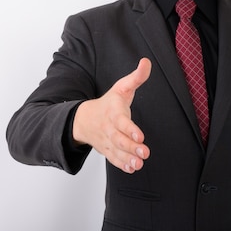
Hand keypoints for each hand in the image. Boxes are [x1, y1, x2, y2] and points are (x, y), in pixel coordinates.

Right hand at [73, 58, 151, 173]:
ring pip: (116, 151)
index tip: (140, 136)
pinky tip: (132, 168)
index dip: (130, 129)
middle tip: (144, 152)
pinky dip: (122, 165)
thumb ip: (136, 77)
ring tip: (139, 164)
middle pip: (118, 139)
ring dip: (127, 158)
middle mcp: (109, 128)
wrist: (84, 119)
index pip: (121, 121)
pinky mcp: (107, 150)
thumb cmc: (108, 103)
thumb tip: (147, 62)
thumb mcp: (121, 88)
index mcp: (113, 112)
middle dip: (131, 146)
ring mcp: (107, 140)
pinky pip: (113, 159)